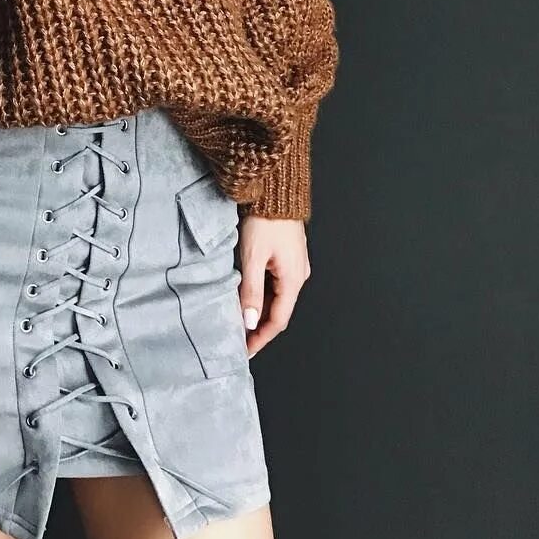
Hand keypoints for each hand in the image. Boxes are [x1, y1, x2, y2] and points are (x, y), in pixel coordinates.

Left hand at [237, 216, 310, 356]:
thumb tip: (249, 322)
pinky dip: (263, 294)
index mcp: (293, 279)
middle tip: (239, 338)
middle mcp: (299, 274)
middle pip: (279, 310)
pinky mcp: (288, 254)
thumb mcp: (253, 257)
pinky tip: (248, 296)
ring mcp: (295, 264)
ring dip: (260, 310)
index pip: (278, 320)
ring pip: (277, 297)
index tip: (245, 349)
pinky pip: (277, 283)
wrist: (276, 189)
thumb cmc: (265, 219)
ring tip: (240, 320)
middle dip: (260, 327)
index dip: (261, 338)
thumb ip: (251, 291)